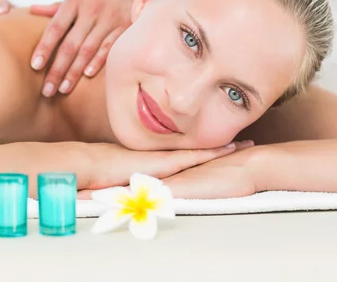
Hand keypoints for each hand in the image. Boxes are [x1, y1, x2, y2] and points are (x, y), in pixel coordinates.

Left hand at [29, 0, 147, 96]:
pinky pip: (109, 48)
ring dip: (74, 72)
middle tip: (46, 90)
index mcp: (75, 0)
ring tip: (62, 89)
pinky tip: (86, 76)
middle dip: (57, 69)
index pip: (55, 27)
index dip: (44, 47)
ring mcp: (110, 18)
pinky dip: (97, 62)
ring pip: (88, 50)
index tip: (34, 66)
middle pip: (70, 44)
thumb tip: (30, 10)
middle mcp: (91, 9)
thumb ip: (55, 7)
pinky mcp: (125, 27)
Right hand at [75, 141, 246, 196]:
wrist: (92, 165)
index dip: (200, 152)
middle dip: (217, 147)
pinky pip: (196, 155)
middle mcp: (164, 156)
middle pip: (196, 151)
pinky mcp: (167, 161)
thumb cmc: (101, 174)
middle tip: (240, 143)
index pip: (184, 155)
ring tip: (243, 144)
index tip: (216, 150)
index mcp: (156, 162)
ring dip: (221, 148)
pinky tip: (230, 147)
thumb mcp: (123, 180)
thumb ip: (134, 183)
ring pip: (200, 151)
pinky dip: (213, 150)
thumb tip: (136, 193)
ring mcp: (166, 157)